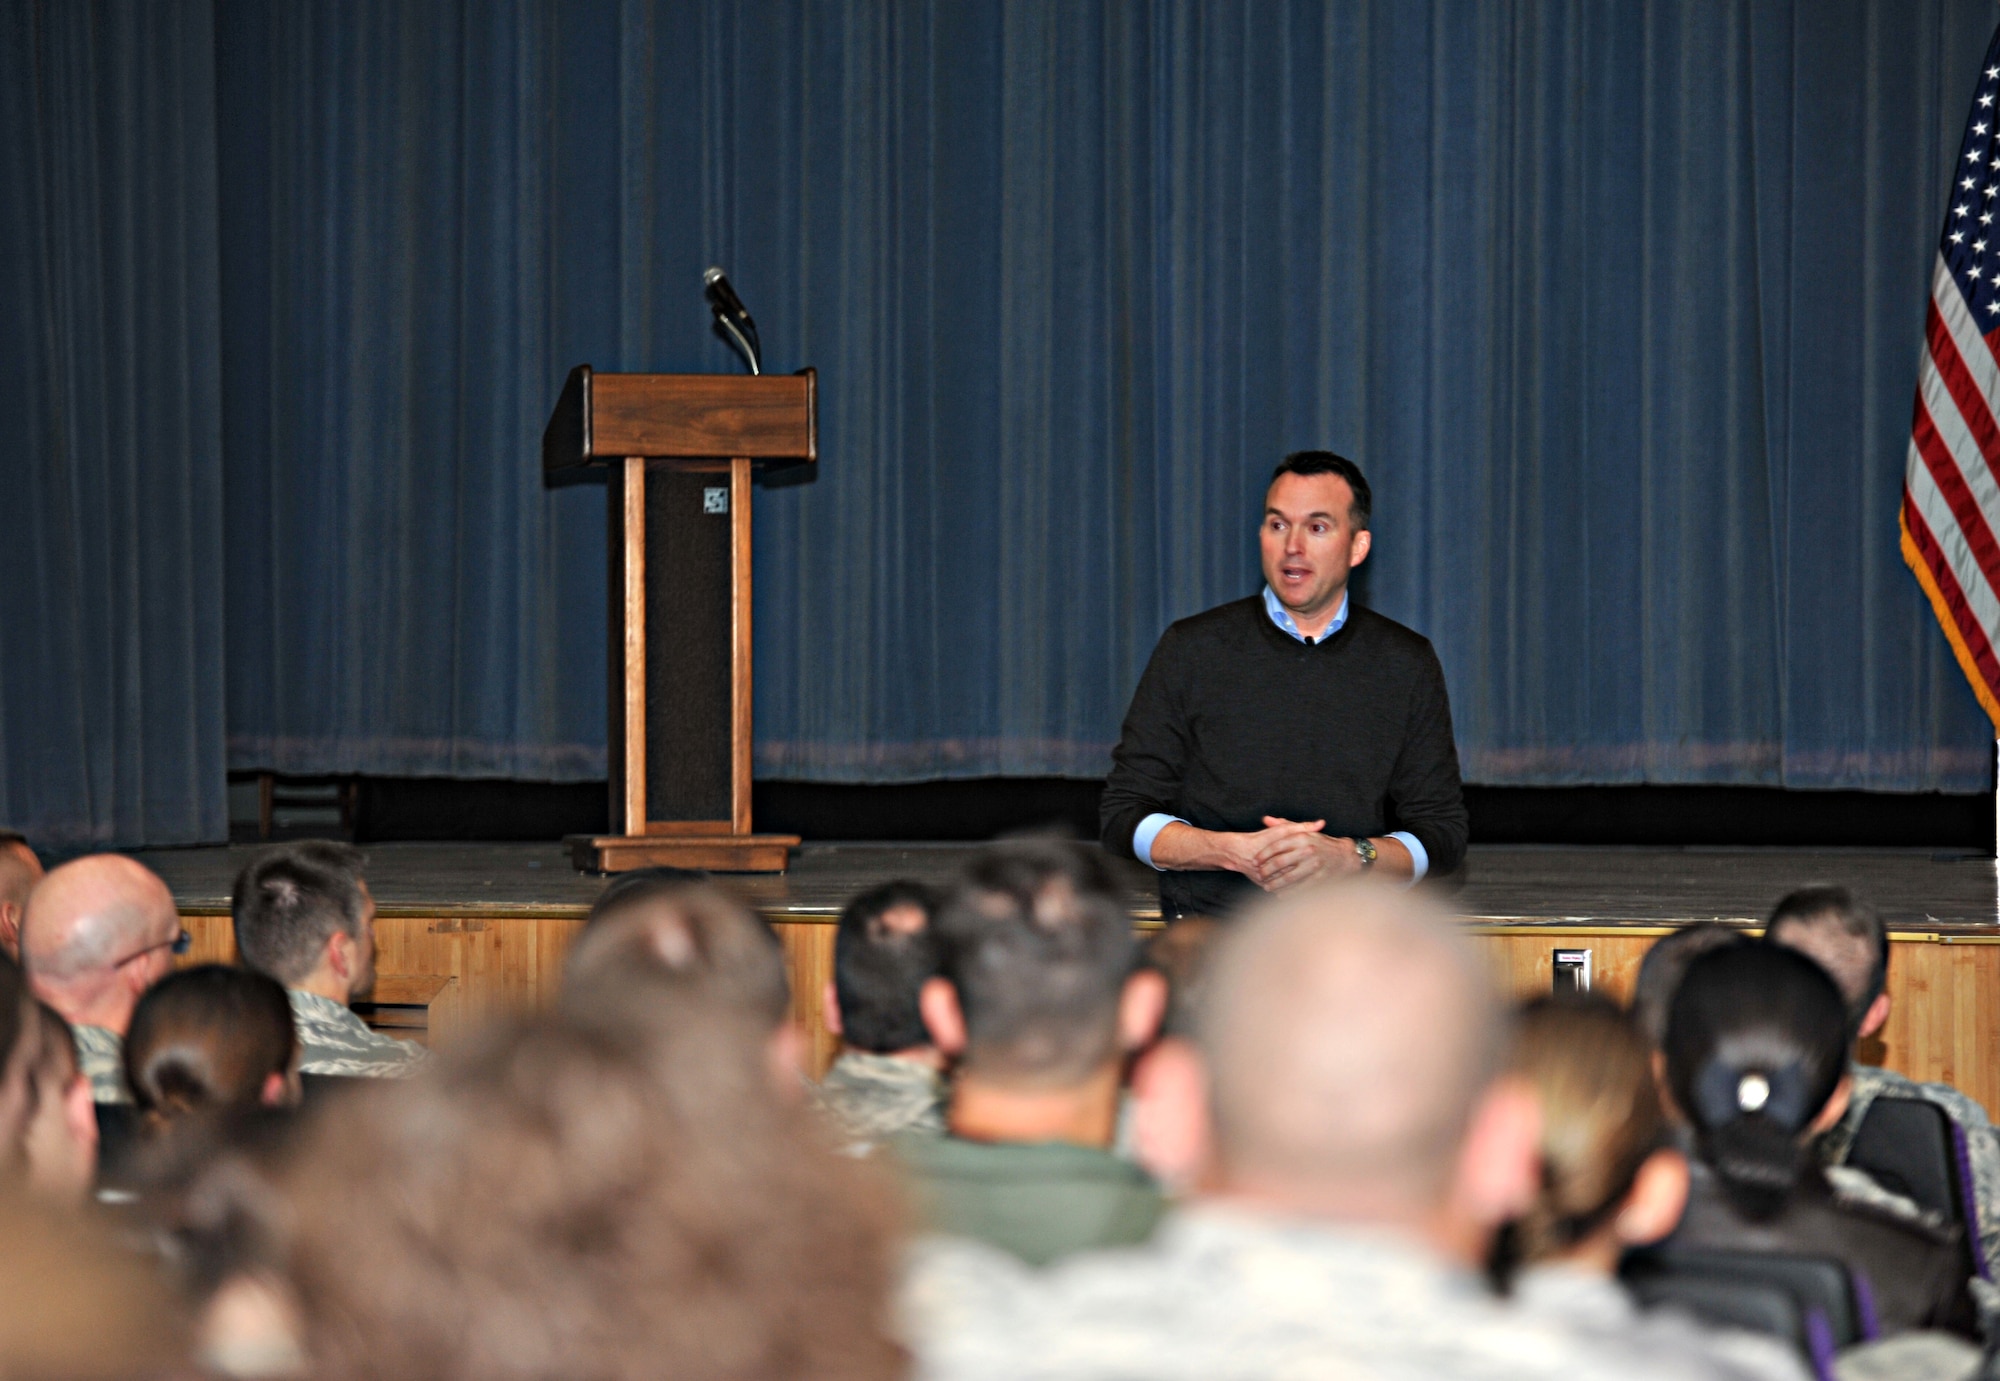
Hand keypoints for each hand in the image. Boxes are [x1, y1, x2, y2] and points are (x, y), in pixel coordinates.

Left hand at [1248, 816, 1362, 891]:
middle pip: (1280, 862)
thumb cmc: (1320, 842)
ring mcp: (1314, 865)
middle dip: (1266, 870)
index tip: (1254, 861)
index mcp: (1301, 837)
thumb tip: (1265, 820)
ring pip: (1289, 877)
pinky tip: (1280, 894)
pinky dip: (1289, 892)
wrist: (1344, 856)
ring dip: (1275, 884)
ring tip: (1266, 887)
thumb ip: (1284, 826)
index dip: (1263, 855)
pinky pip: (1300, 887)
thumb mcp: (1303, 831)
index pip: (1276, 846)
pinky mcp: (1320, 878)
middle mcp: (1307, 850)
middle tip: (1258, 875)